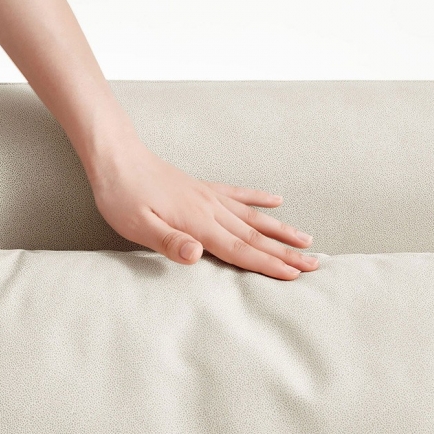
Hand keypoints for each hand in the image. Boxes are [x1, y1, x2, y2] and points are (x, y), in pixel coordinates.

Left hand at [89, 138, 319, 280]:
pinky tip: (276, 200)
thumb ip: (170, 242)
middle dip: (286, 252)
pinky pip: (238, 193)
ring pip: (254, 216)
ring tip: (306, 238)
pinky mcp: (203, 188)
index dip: (269, 264)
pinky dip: (259, 198)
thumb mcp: (138, 226)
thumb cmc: (123, 196)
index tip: (297, 274)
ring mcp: (210, 196)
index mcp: (198, 223)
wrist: (118, 158)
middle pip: (256, 236)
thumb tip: (197, 256)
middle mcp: (211, 209)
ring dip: (281, 229)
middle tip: (316, 263)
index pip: (241, 250)